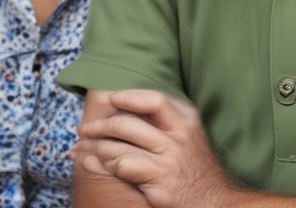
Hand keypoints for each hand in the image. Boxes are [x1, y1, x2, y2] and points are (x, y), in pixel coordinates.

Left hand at [72, 90, 234, 207]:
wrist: (214, 199)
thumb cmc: (194, 165)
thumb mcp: (189, 134)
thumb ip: (167, 119)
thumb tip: (131, 106)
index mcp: (186, 120)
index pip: (154, 100)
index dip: (129, 98)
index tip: (112, 99)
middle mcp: (178, 136)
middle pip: (129, 123)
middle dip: (101, 125)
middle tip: (84, 129)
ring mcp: (168, 159)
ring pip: (120, 145)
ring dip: (96, 147)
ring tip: (81, 149)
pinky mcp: (158, 181)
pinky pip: (122, 166)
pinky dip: (103, 164)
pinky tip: (93, 163)